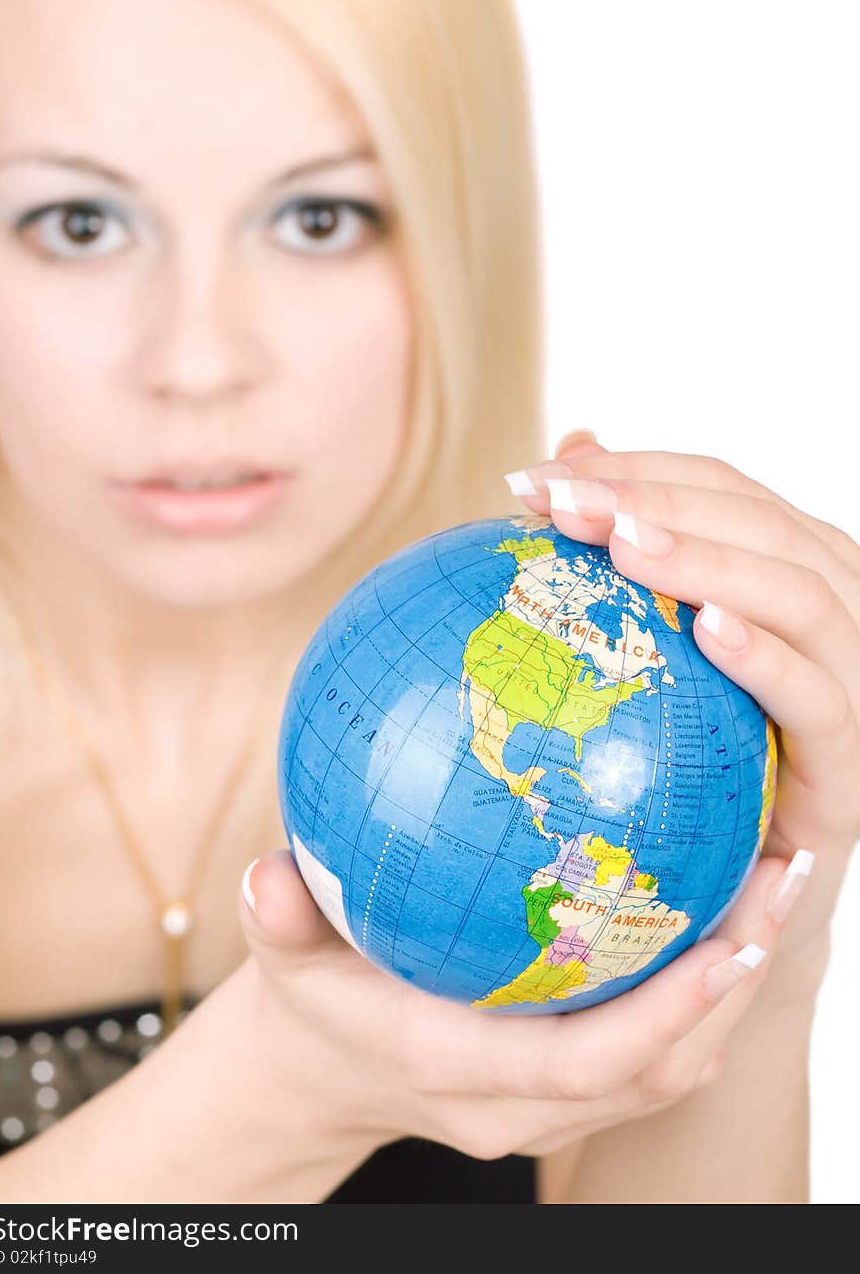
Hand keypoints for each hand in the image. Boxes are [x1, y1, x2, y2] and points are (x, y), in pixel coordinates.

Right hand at [238, 846, 796, 1162]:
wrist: (322, 1070)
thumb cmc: (313, 1000)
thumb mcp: (283, 954)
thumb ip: (279, 918)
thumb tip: (268, 873)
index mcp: (460, 1069)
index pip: (585, 1061)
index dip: (667, 1008)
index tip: (729, 936)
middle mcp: (522, 1105)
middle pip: (659, 1066)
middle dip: (734, 983)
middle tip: (785, 875)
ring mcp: (552, 1106)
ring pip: (672, 1066)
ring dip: (734, 985)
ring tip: (777, 881)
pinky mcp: (569, 1087)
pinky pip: (654, 1051)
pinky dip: (702, 993)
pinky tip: (722, 904)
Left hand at [508, 428, 859, 999]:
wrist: (737, 893)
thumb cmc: (679, 767)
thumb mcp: (635, 665)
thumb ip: (613, 569)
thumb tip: (556, 462)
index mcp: (777, 566)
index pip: (715, 487)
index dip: (634, 468)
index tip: (529, 481)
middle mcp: (832, 606)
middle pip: (758, 522)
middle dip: (657, 500)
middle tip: (561, 504)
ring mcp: (852, 677)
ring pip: (804, 592)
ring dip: (710, 560)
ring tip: (621, 544)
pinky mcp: (850, 758)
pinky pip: (822, 697)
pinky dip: (769, 657)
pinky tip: (705, 631)